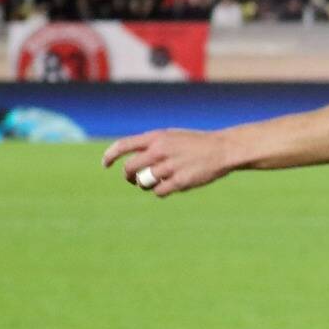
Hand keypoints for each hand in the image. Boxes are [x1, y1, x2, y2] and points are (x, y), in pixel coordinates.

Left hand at [101, 128, 232, 196]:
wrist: (223, 149)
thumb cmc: (197, 144)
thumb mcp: (172, 137)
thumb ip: (152, 145)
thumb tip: (132, 160)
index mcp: (157, 137)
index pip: (123, 145)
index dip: (110, 156)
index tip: (106, 164)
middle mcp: (160, 151)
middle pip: (130, 168)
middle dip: (128, 176)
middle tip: (133, 179)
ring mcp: (169, 167)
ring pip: (143, 182)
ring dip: (145, 185)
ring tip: (156, 182)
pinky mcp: (180, 181)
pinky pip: (158, 192)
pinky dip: (160, 191)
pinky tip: (170, 186)